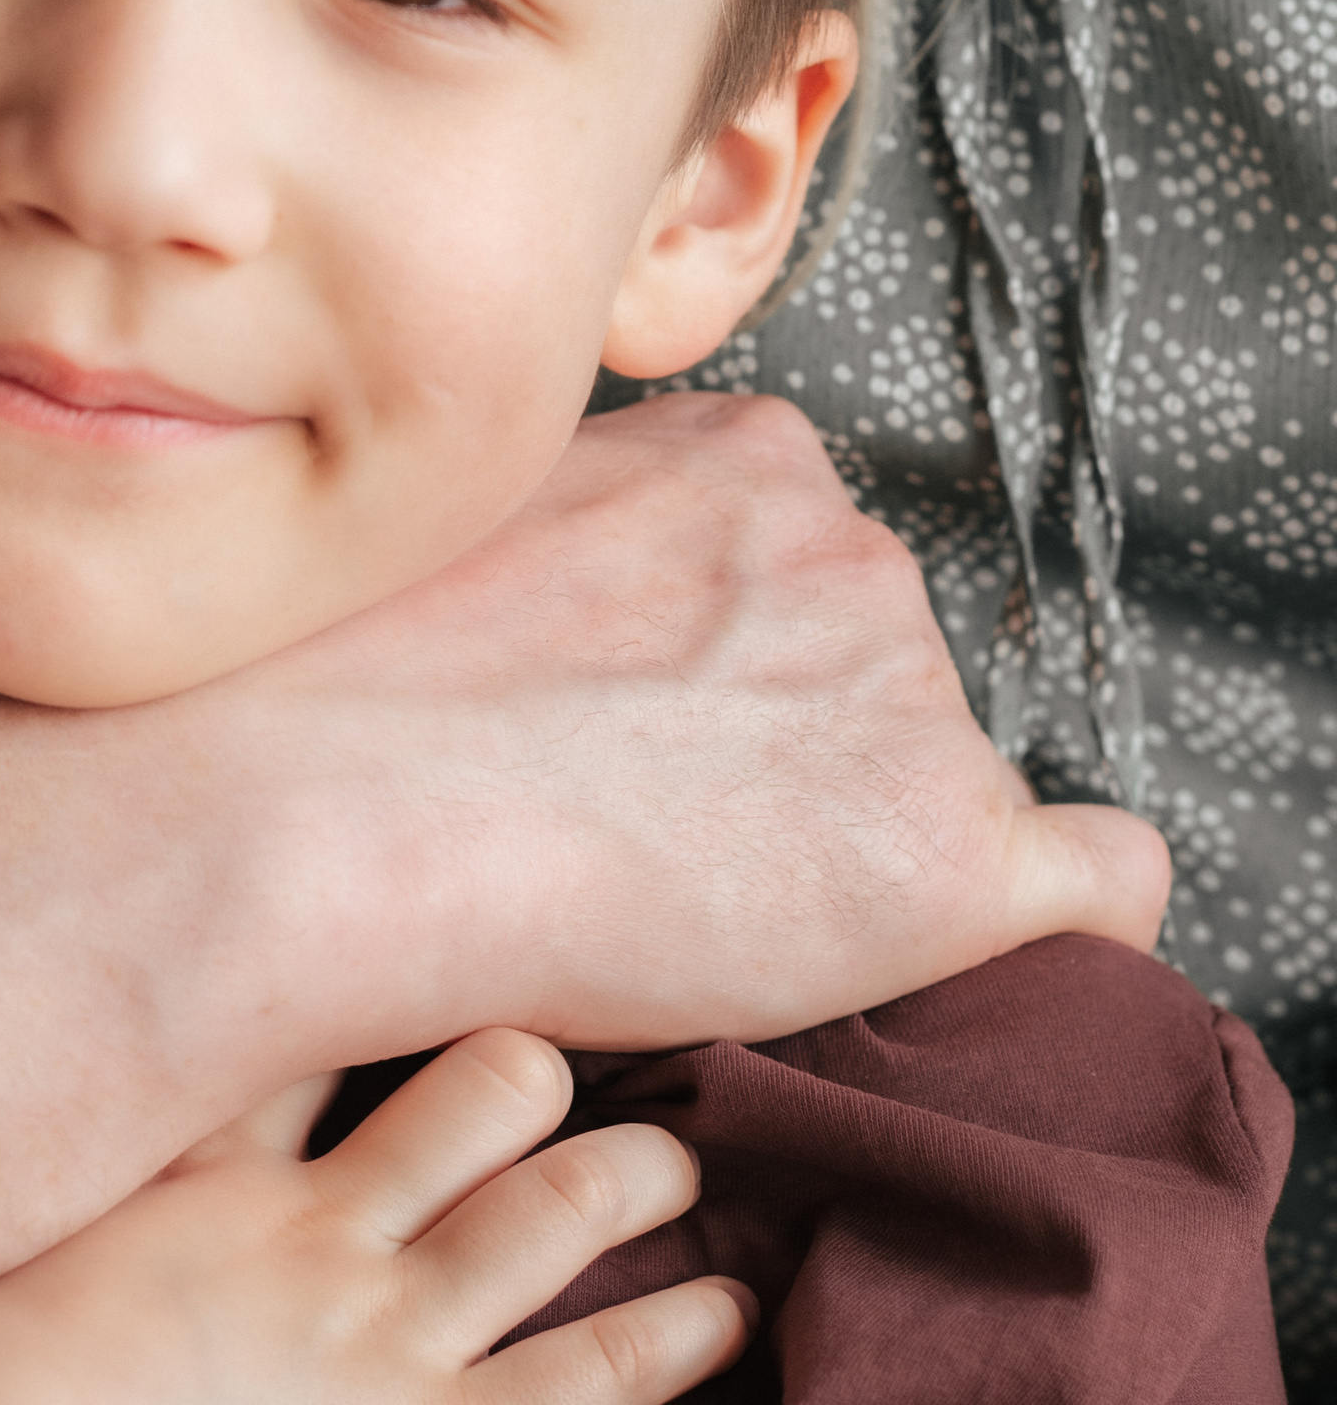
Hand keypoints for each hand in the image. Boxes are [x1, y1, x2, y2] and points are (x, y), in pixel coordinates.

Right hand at [0, 1028, 750, 1404]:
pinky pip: (592, 1375)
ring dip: (635, 1176)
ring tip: (686, 1166)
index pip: (322, 1024)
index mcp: (203, 1160)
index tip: (448, 921)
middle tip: (587, 1067)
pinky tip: (738, 1315)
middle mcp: (320, 1220)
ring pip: (558, 1201)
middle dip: (545, 1071)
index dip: (394, 975)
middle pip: (480, 1082)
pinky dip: (678, 1340)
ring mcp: (389, 1328)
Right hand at [156, 390, 1168, 1057]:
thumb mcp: (460, 523)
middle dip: (788, 742)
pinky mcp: (942, 853)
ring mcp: (908, 698)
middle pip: (871, 667)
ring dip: (845, 836)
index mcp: (745, 459)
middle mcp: (849, 549)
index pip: (800, 566)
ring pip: (934, 779)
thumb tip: (576, 610)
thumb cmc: (328, 685)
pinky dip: (1062, 912)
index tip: (633, 730)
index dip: (727, 666)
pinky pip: (1098, 876)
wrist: (305, 815)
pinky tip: (980, 946)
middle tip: (634, 829)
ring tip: (674, 904)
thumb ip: (576, 534)